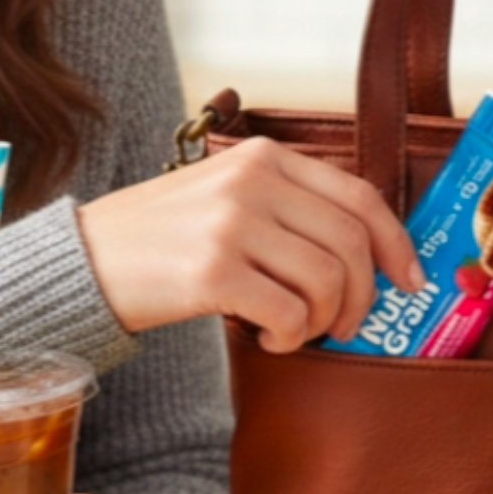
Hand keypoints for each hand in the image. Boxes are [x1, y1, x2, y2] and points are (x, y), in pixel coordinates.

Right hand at [75, 135, 424, 351]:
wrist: (84, 259)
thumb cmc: (160, 237)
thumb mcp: (224, 194)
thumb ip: (285, 206)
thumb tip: (362, 252)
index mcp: (263, 157)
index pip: (359, 196)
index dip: (397, 244)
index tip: (409, 281)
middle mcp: (253, 182)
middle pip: (353, 243)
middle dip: (362, 296)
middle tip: (344, 326)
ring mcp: (232, 224)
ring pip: (328, 280)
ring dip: (322, 321)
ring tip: (293, 330)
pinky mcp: (213, 271)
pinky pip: (289, 313)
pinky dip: (290, 336)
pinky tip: (265, 336)